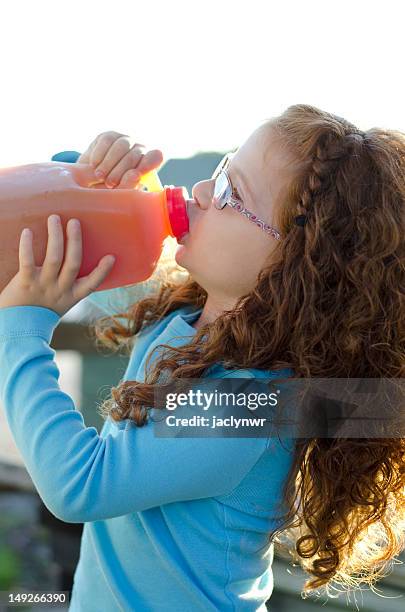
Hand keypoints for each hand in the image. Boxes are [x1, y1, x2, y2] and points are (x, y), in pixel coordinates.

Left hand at [0, 214, 115, 316]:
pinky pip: (27, 262)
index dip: (102, 271)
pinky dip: (27, 246)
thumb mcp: (56, 304)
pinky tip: (27, 232)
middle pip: (73, 262)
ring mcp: (43, 286)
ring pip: (54, 258)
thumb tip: (64, 262)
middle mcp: (60, 290)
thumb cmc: (36, 315)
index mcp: (70, 297)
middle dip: (75, 240)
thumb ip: (62, 287)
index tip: (111, 257)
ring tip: (55, 219)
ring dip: (56, 236)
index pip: (91, 284)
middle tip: (74, 222)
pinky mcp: (25, 284)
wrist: (17, 331)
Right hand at [77, 130, 163, 188]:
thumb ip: (128, 186)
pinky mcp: (110, 136)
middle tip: (110, 184)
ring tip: (99, 176)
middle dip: (121, 170)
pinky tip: (94, 165)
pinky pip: (107, 141)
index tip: (136, 176)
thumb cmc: (109, 191)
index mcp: (148, 164)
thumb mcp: (119, 193)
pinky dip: (100, 154)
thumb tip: (135, 175)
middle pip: (135, 155)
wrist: (89, 181)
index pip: (156, 156)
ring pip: (121, 146)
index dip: (147, 164)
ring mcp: (125, 140)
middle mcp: (140, 150)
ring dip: (109, 163)